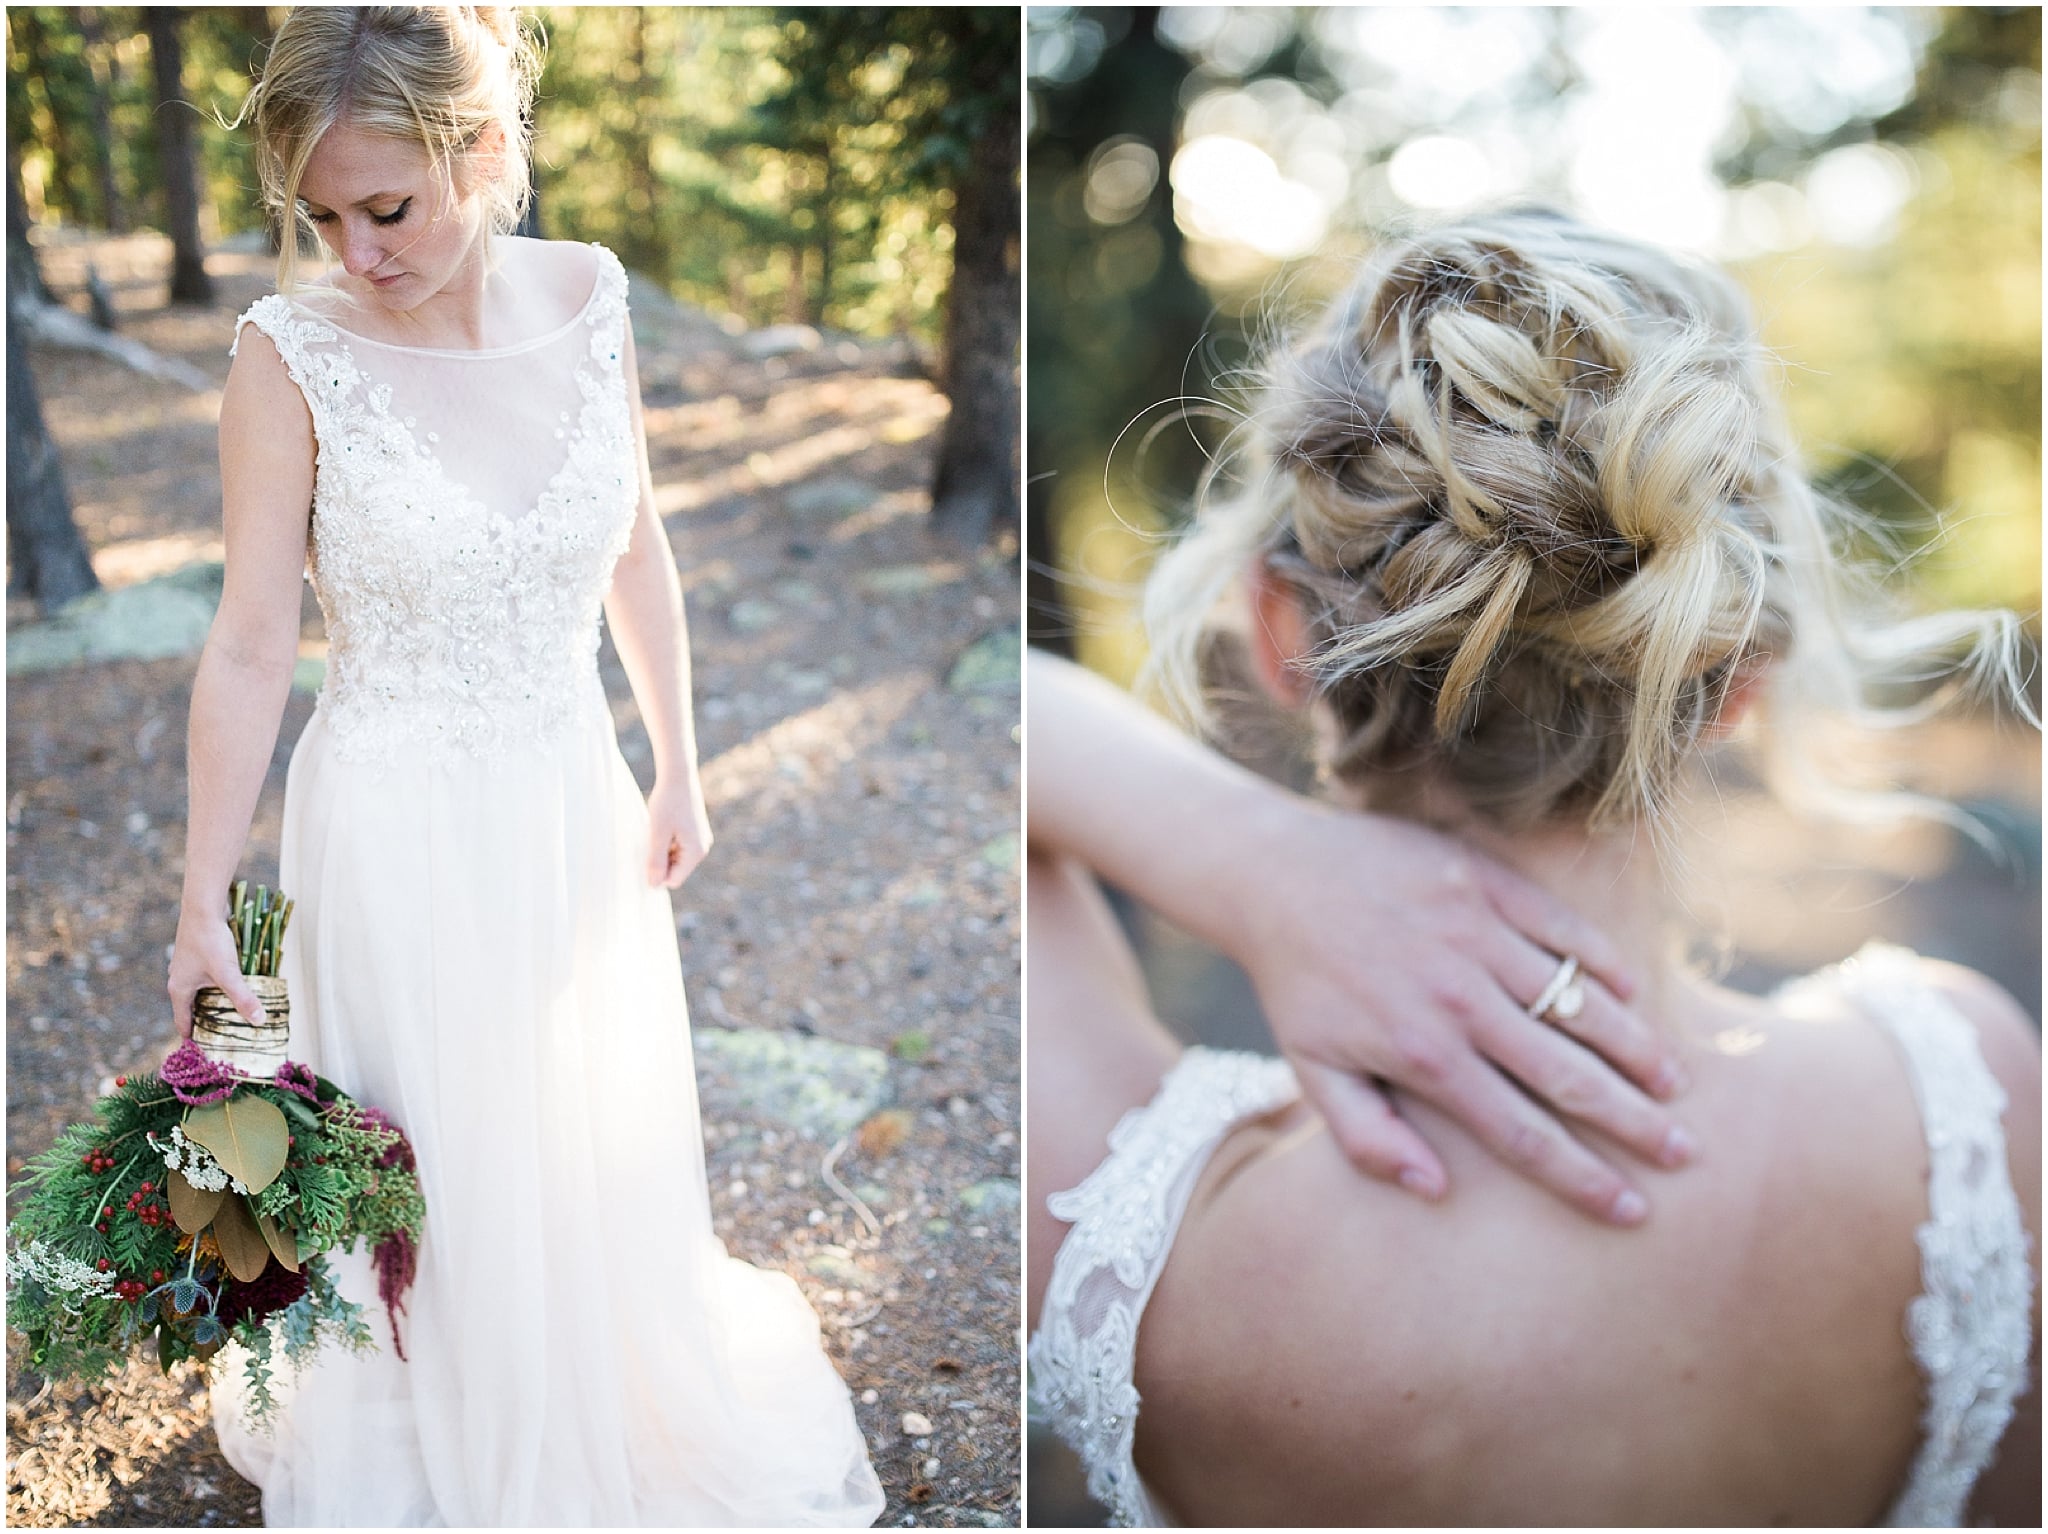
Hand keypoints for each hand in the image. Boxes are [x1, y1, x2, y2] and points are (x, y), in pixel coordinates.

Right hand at [167, 905, 266, 1040]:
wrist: (203, 906)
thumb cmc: (210, 940)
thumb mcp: (227, 973)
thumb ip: (242, 997)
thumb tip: (258, 1021)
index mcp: (179, 990)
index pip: (183, 1023)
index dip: (194, 1038)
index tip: (206, 1052)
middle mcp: (179, 980)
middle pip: (193, 1009)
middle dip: (209, 1022)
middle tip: (227, 1036)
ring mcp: (188, 967)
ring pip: (201, 992)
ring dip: (216, 1002)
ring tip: (235, 1014)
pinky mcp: (198, 955)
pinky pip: (208, 978)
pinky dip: (219, 986)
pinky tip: (237, 986)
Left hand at [645, 775, 712, 888]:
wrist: (679, 775)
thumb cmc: (668, 803)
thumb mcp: (657, 833)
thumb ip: (656, 861)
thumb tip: (654, 886)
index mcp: (696, 852)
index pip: (673, 880)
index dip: (657, 873)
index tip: (646, 854)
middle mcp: (702, 848)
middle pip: (676, 870)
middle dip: (660, 860)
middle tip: (651, 839)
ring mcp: (700, 839)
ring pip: (676, 858)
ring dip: (662, 850)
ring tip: (657, 830)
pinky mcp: (695, 831)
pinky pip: (679, 847)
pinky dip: (667, 841)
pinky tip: (663, 826)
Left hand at [1241, 803, 1690, 1225]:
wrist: (1275, 875)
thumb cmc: (1297, 985)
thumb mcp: (1312, 1070)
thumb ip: (1367, 1137)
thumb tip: (1435, 1190)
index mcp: (1421, 1054)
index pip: (1520, 1133)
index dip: (1581, 1178)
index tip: (1630, 1210)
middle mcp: (1459, 999)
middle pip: (1569, 1076)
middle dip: (1635, 1123)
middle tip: (1686, 1155)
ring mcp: (1476, 935)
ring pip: (1579, 1004)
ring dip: (1636, 1048)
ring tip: (1676, 1085)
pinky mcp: (1485, 882)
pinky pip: (1563, 930)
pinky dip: (1603, 965)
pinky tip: (1632, 997)